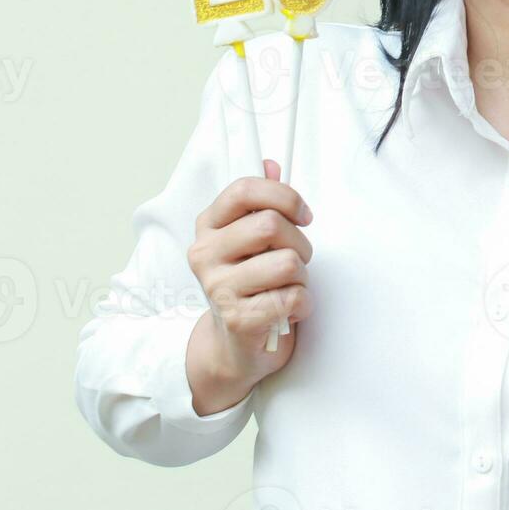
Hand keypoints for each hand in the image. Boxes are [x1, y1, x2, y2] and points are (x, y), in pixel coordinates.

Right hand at [185, 158, 315, 414]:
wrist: (235, 345)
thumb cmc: (251, 283)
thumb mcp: (251, 240)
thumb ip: (261, 203)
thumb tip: (271, 164)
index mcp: (209, 225)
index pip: (245, 190)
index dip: (284, 197)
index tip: (303, 215)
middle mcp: (205, 253)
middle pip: (270, 225)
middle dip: (299, 242)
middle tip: (298, 258)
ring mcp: (218, 286)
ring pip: (286, 262)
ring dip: (302, 276)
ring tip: (289, 285)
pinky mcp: (238, 318)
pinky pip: (291, 297)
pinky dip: (303, 303)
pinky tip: (290, 309)